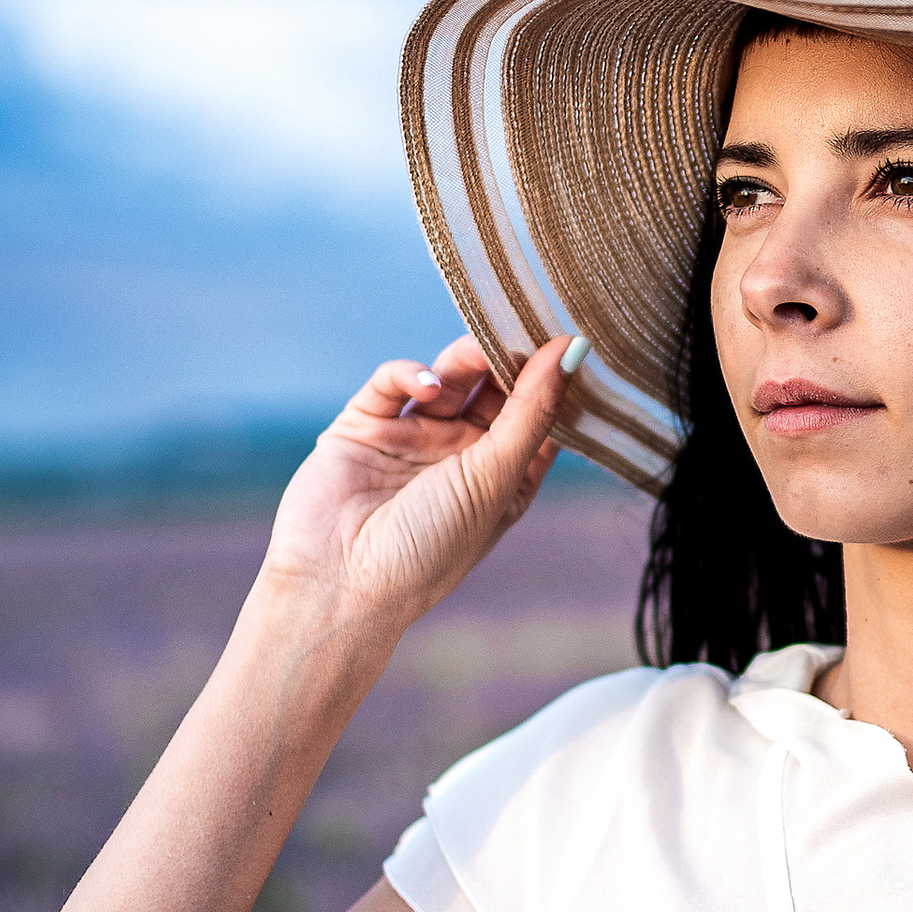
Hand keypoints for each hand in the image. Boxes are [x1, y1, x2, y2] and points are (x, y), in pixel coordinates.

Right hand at [258, 335, 579, 639]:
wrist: (338, 584)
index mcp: (502, 479)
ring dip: (464, 359)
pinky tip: (426, 383)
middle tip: (521, 328)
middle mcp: (459, 457)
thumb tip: (574, 350)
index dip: (554, 383)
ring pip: (448, 379)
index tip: (573, 341)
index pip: (538, 418)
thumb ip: (533, 411)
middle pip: (494, 390)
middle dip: (508, 361)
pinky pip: (393, 384)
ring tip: (477, 349)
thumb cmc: (428, 548)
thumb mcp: (495, 478)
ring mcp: (412, 439)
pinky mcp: (365, 426)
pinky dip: (409, 374)